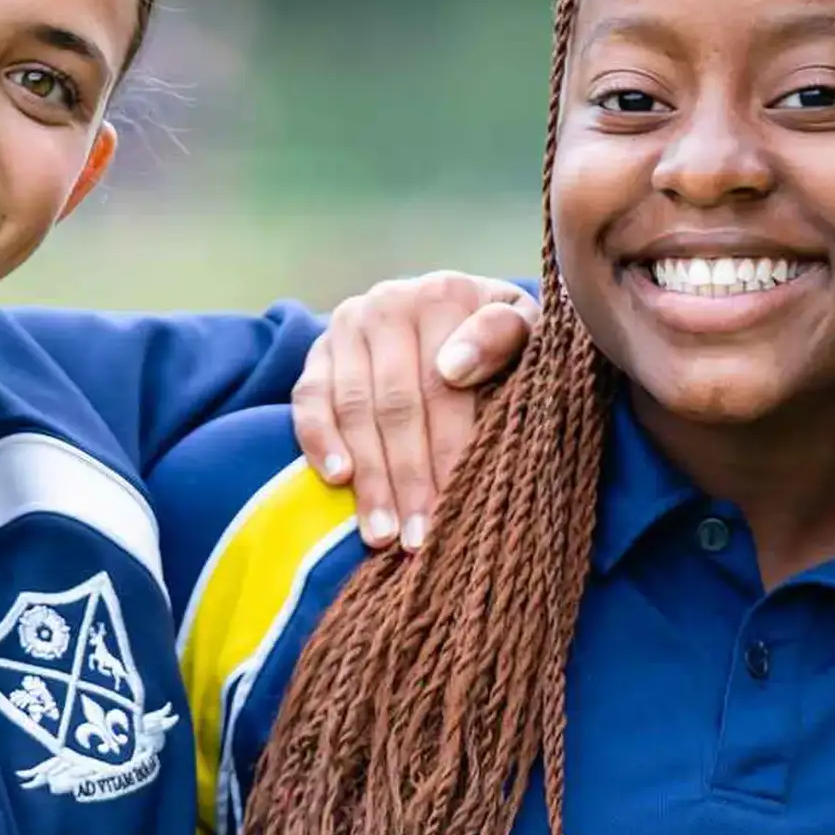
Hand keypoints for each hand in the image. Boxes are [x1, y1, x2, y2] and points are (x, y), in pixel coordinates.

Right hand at [291, 274, 538, 548]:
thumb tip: (455, 367)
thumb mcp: (525, 327)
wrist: (452, 309)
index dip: (449, 450)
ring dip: (368, 476)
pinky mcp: (318, 350)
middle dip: (409, 478)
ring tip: (383, 534)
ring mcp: (348, 326)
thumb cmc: (500, 336)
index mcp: (443, 295)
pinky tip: (338, 480)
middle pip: (396, 405)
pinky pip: (309, 399)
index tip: (458, 503)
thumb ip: (506, 337)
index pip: (442, 386)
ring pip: (354, 409)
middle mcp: (389, 303)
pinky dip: (319, 440)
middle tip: (419, 539)